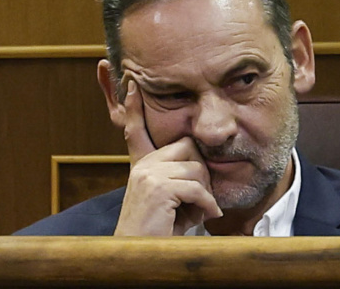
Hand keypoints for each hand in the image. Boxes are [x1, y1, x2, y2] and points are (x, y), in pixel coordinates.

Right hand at [112, 75, 222, 235]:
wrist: (142, 256)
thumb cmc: (163, 232)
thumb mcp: (175, 200)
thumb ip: (184, 179)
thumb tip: (205, 166)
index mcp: (143, 165)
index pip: (136, 129)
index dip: (132, 108)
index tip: (131, 85)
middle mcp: (143, 166)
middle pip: (190, 149)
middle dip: (203, 174)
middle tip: (199, 201)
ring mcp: (148, 174)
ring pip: (197, 169)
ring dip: (206, 194)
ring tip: (197, 212)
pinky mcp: (157, 187)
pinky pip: (197, 187)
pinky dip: (207, 203)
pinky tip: (207, 216)